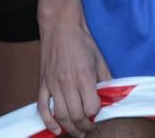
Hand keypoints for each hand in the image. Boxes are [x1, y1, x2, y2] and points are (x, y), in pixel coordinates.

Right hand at [38, 12, 110, 135]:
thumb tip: (112, 95)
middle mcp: (68, 83)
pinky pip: (42, 108)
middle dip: (84, 127)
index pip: (91, 107)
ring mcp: (53, 85)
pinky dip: (48, 122)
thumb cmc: (82, 42)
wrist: (61, 28)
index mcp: (84, 77)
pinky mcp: (43, 84)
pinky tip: (55, 130)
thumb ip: (106, 78)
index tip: (99, 114)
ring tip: (77, 132)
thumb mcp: (100, 59)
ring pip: (60, 115)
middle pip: (75, 115)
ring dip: (69, 128)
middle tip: (89, 129)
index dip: (97, 114)